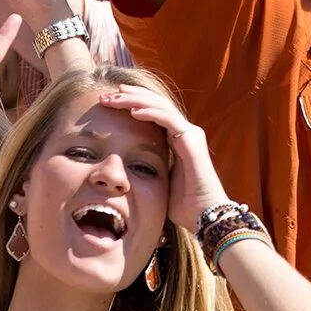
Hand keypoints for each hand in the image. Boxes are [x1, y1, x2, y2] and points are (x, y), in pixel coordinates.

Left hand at [98, 86, 227, 232]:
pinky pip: (168, 119)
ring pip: (161, 106)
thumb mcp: (160, 180)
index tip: (110, 102)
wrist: (204, 215)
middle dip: (130, 96)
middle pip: (156, 104)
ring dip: (135, 100)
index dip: (132, 103)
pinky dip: (150, 113)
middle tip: (106, 95)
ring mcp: (191, 134)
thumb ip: (149, 168)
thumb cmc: (184, 204)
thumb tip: (125, 169)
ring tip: (114, 98)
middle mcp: (186, 132)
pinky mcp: (192, 140)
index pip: (154, 112)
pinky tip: (132, 111)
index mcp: (178, 139)